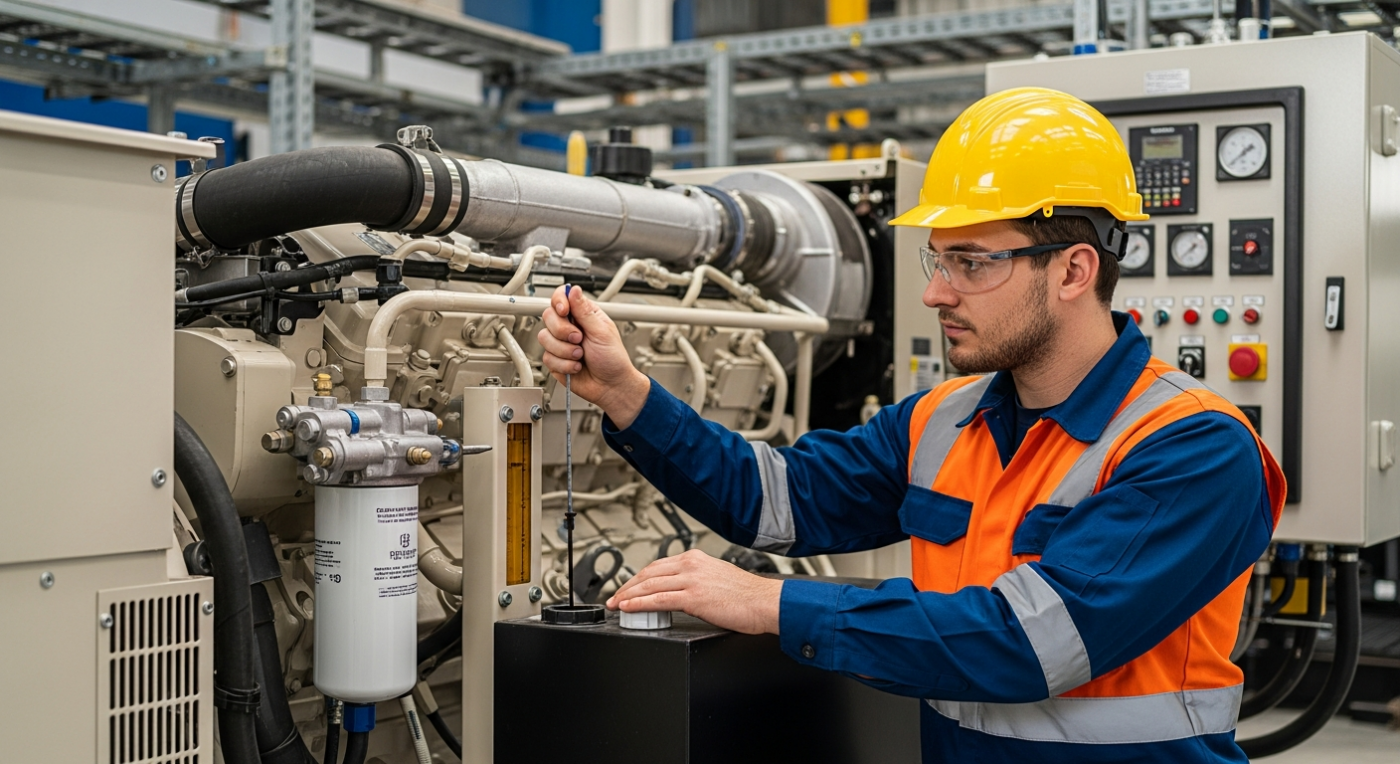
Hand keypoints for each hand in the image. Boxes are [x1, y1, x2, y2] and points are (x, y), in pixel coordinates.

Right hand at [537, 284, 650, 427]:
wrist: (610, 386)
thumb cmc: (613, 359)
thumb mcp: (602, 332)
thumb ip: (585, 311)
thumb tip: (574, 290)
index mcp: (583, 315)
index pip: (562, 297)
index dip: (559, 301)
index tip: (564, 310)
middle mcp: (569, 326)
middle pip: (548, 316)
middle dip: (563, 330)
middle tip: (579, 339)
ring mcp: (561, 343)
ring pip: (544, 338)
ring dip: (565, 350)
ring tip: (581, 355)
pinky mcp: (555, 360)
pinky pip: (547, 358)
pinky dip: (564, 364)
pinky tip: (576, 366)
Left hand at [606, 549, 782, 634]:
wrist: (765, 603)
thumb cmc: (748, 596)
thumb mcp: (717, 578)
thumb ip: (696, 580)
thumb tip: (680, 591)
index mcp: (696, 558)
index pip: (657, 565)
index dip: (637, 577)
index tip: (627, 587)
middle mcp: (691, 565)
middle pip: (648, 573)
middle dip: (627, 586)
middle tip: (613, 597)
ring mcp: (691, 580)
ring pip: (649, 585)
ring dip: (627, 595)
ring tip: (616, 604)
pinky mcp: (693, 597)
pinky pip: (658, 599)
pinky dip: (639, 603)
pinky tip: (628, 608)